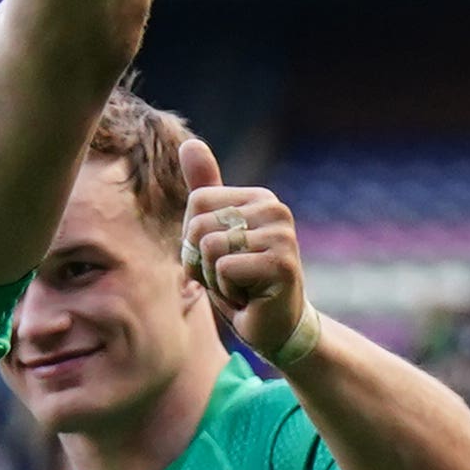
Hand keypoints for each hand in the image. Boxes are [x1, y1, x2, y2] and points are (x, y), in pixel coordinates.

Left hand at [186, 182, 313, 363]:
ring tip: (240, 286)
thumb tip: (189, 142)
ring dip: (215, 279)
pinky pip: (224, 269)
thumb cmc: (242, 282)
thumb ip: (205, 190)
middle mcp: (275, 208)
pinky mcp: (281, 262)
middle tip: (230, 277)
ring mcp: (281, 234)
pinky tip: (250, 298)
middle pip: (199, 224)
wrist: (276, 327)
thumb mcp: (216, 234)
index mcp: (258, 197)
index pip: (197, 202)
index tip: (219, 259)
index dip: (194, 239)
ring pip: (210, 248)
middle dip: (202, 261)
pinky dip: (228, 291)